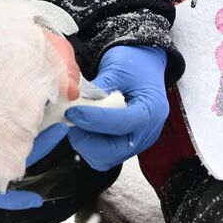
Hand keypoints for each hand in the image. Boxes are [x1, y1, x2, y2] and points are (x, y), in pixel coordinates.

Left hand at [64, 45, 169, 170]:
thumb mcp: (117, 69)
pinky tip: (83, 129)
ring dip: (86, 144)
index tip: (72, 112)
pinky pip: (105, 157)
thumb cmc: (134, 63)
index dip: (94, 120)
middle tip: (70, 121)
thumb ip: (97, 89)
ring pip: (106, 158)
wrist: (144, 65)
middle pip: (114, 151)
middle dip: (87, 139)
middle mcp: (148, 131)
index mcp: (151, 108)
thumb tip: (70, 103)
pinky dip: (90, 147)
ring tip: (76, 123)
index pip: (122, 123)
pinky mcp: (127, 147)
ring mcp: (138, 142)